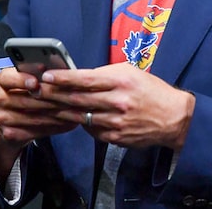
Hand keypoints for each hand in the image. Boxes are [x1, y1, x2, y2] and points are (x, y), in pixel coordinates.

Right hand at [0, 66, 78, 183]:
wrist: (9, 121)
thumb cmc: (27, 93)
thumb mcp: (32, 79)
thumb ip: (44, 75)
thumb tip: (65, 71)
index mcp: (3, 79)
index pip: (8, 77)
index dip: (23, 79)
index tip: (36, 82)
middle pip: (26, 99)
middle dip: (53, 99)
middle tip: (74, 98)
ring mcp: (1, 117)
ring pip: (33, 116)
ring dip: (58, 114)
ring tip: (77, 111)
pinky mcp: (9, 133)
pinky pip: (36, 131)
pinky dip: (55, 126)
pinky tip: (69, 122)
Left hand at [35, 62, 195, 150]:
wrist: (173, 117)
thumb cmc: (151, 91)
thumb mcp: (132, 73)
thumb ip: (107, 75)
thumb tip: (80, 77)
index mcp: (122, 81)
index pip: (86, 79)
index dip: (63, 78)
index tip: (46, 76)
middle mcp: (118, 101)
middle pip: (78, 98)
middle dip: (55, 95)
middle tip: (38, 91)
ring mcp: (116, 121)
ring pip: (81, 116)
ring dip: (62, 110)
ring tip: (48, 105)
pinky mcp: (115, 137)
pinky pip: (91, 130)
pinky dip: (81, 123)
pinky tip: (73, 117)